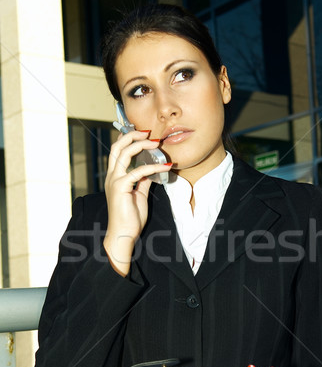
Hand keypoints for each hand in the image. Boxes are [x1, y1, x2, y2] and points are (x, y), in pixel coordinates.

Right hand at [103, 130, 171, 275]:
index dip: (128, 138)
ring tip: (156, 143)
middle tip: (148, 132)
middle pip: (117, 147)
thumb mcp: (139, 195)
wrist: (123, 234)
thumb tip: (151, 170)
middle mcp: (112, 176)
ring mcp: (114, 181)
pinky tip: (165, 167)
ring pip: (124, 153)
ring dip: (141, 145)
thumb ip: (143, 181)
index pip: (118, 151)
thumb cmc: (130, 218)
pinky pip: (138, 171)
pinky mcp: (121, 187)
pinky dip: (153, 167)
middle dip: (132, 135)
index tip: (143, 133)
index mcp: (115, 176)